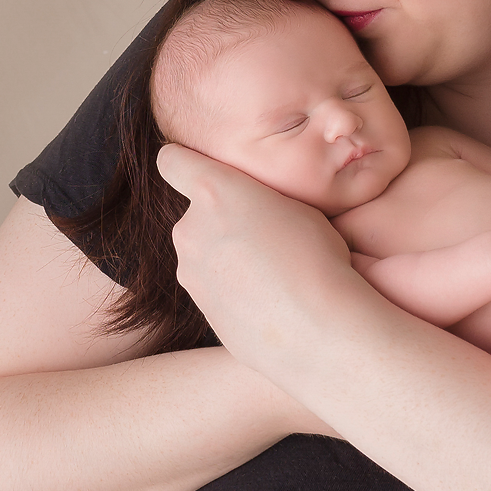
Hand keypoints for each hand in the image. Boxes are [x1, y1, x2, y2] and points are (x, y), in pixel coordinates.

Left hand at [155, 143, 363, 377]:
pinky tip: (269, 302)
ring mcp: (190, 274)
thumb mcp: (296, 206)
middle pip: (198, 215)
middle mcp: (190, 230)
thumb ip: (257, 200)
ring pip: (205, 254)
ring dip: (228, 258)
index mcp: (214, 192)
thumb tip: (251, 212)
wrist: (317, 329)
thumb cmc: (317, 257)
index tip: (208, 174)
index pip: (172, 161)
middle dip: (224, 222)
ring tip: (273, 275)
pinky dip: (234, 291)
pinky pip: (215, 289)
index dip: (187, 164)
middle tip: (267, 238)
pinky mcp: (201, 309)